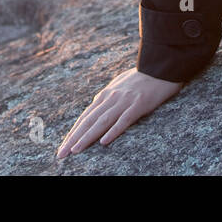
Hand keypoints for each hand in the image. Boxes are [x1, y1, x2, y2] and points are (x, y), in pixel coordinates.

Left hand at [56, 67, 183, 157]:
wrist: (160, 67)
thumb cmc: (141, 78)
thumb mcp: (119, 85)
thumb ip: (107, 97)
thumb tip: (96, 106)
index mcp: (105, 95)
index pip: (85, 117)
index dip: (73, 133)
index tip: (64, 146)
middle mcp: (110, 98)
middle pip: (88, 121)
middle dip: (73, 138)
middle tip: (61, 154)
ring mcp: (124, 101)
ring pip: (101, 122)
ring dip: (87, 137)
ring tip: (75, 150)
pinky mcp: (138, 105)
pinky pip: (124, 120)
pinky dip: (113, 131)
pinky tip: (104, 142)